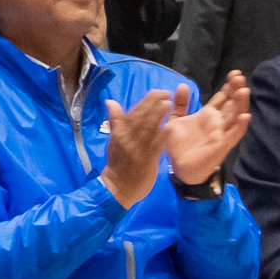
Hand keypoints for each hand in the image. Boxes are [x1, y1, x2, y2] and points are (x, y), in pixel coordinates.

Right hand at [102, 87, 174, 207]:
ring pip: (148, 128)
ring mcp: (138, 148)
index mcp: (119, 132)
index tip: (157, 92)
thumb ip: (115, 121)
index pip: (133, 112)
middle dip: (153, 104)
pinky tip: (169, 127)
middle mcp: (128, 138)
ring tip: (168, 103)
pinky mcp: (147, 159)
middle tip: (165, 92)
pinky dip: (161, 136)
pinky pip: (155, 145)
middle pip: (141, 118)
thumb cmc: (118, 163)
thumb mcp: (113, 140)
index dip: (145, 102)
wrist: (118, 186)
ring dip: (158, 116)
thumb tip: (111, 102)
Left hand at [165, 73, 252, 185]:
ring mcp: (221, 133)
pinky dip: (240, 126)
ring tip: (244, 90)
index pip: (221, 98)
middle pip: (231, 104)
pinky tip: (245, 116)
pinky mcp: (221, 145)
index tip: (233, 72)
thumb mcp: (176, 119)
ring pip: (235, 116)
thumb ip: (180, 104)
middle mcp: (217, 123)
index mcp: (207, 115)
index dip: (228, 87)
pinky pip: (233, 135)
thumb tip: (183, 84)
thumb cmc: (179, 144)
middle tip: (240, 76)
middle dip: (236, 90)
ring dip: (240, 104)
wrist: (179, 167)